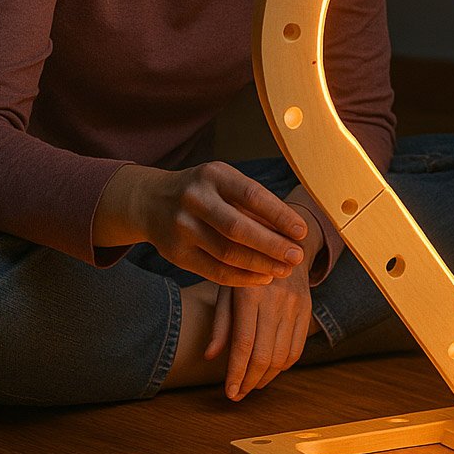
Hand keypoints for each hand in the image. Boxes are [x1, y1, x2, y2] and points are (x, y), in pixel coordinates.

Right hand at [100, 162, 307, 285]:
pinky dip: (242, 278)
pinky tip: (262, 278)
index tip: (302, 231)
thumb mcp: (224, 183)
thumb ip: (253, 203)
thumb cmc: (204, 192)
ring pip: (227, 253)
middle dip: (272, 245)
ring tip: (284, 270)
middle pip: (238, 228)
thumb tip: (292, 230)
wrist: (151, 201)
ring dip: (260, 265)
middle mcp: (194, 199)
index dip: (280, 215)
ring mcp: (181, 227)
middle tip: (297, 256)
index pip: (252, 195)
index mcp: (213, 175)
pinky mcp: (175, 253)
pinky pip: (213, 271)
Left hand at [205, 256, 312, 400]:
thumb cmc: (246, 266)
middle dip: (250, 381)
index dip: (236, 373)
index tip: (229, 393)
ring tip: (252, 384)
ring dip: (267, 377)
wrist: (282, 240)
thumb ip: (221, 322)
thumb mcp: (226, 287)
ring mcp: (295, 305)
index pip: (244, 344)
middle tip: (238, 394)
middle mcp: (275, 300)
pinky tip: (270, 370)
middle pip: (265, 355)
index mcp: (250, 295)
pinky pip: (298, 348)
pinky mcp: (306, 309)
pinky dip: (284, 366)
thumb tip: (210, 356)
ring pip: (283, 356)